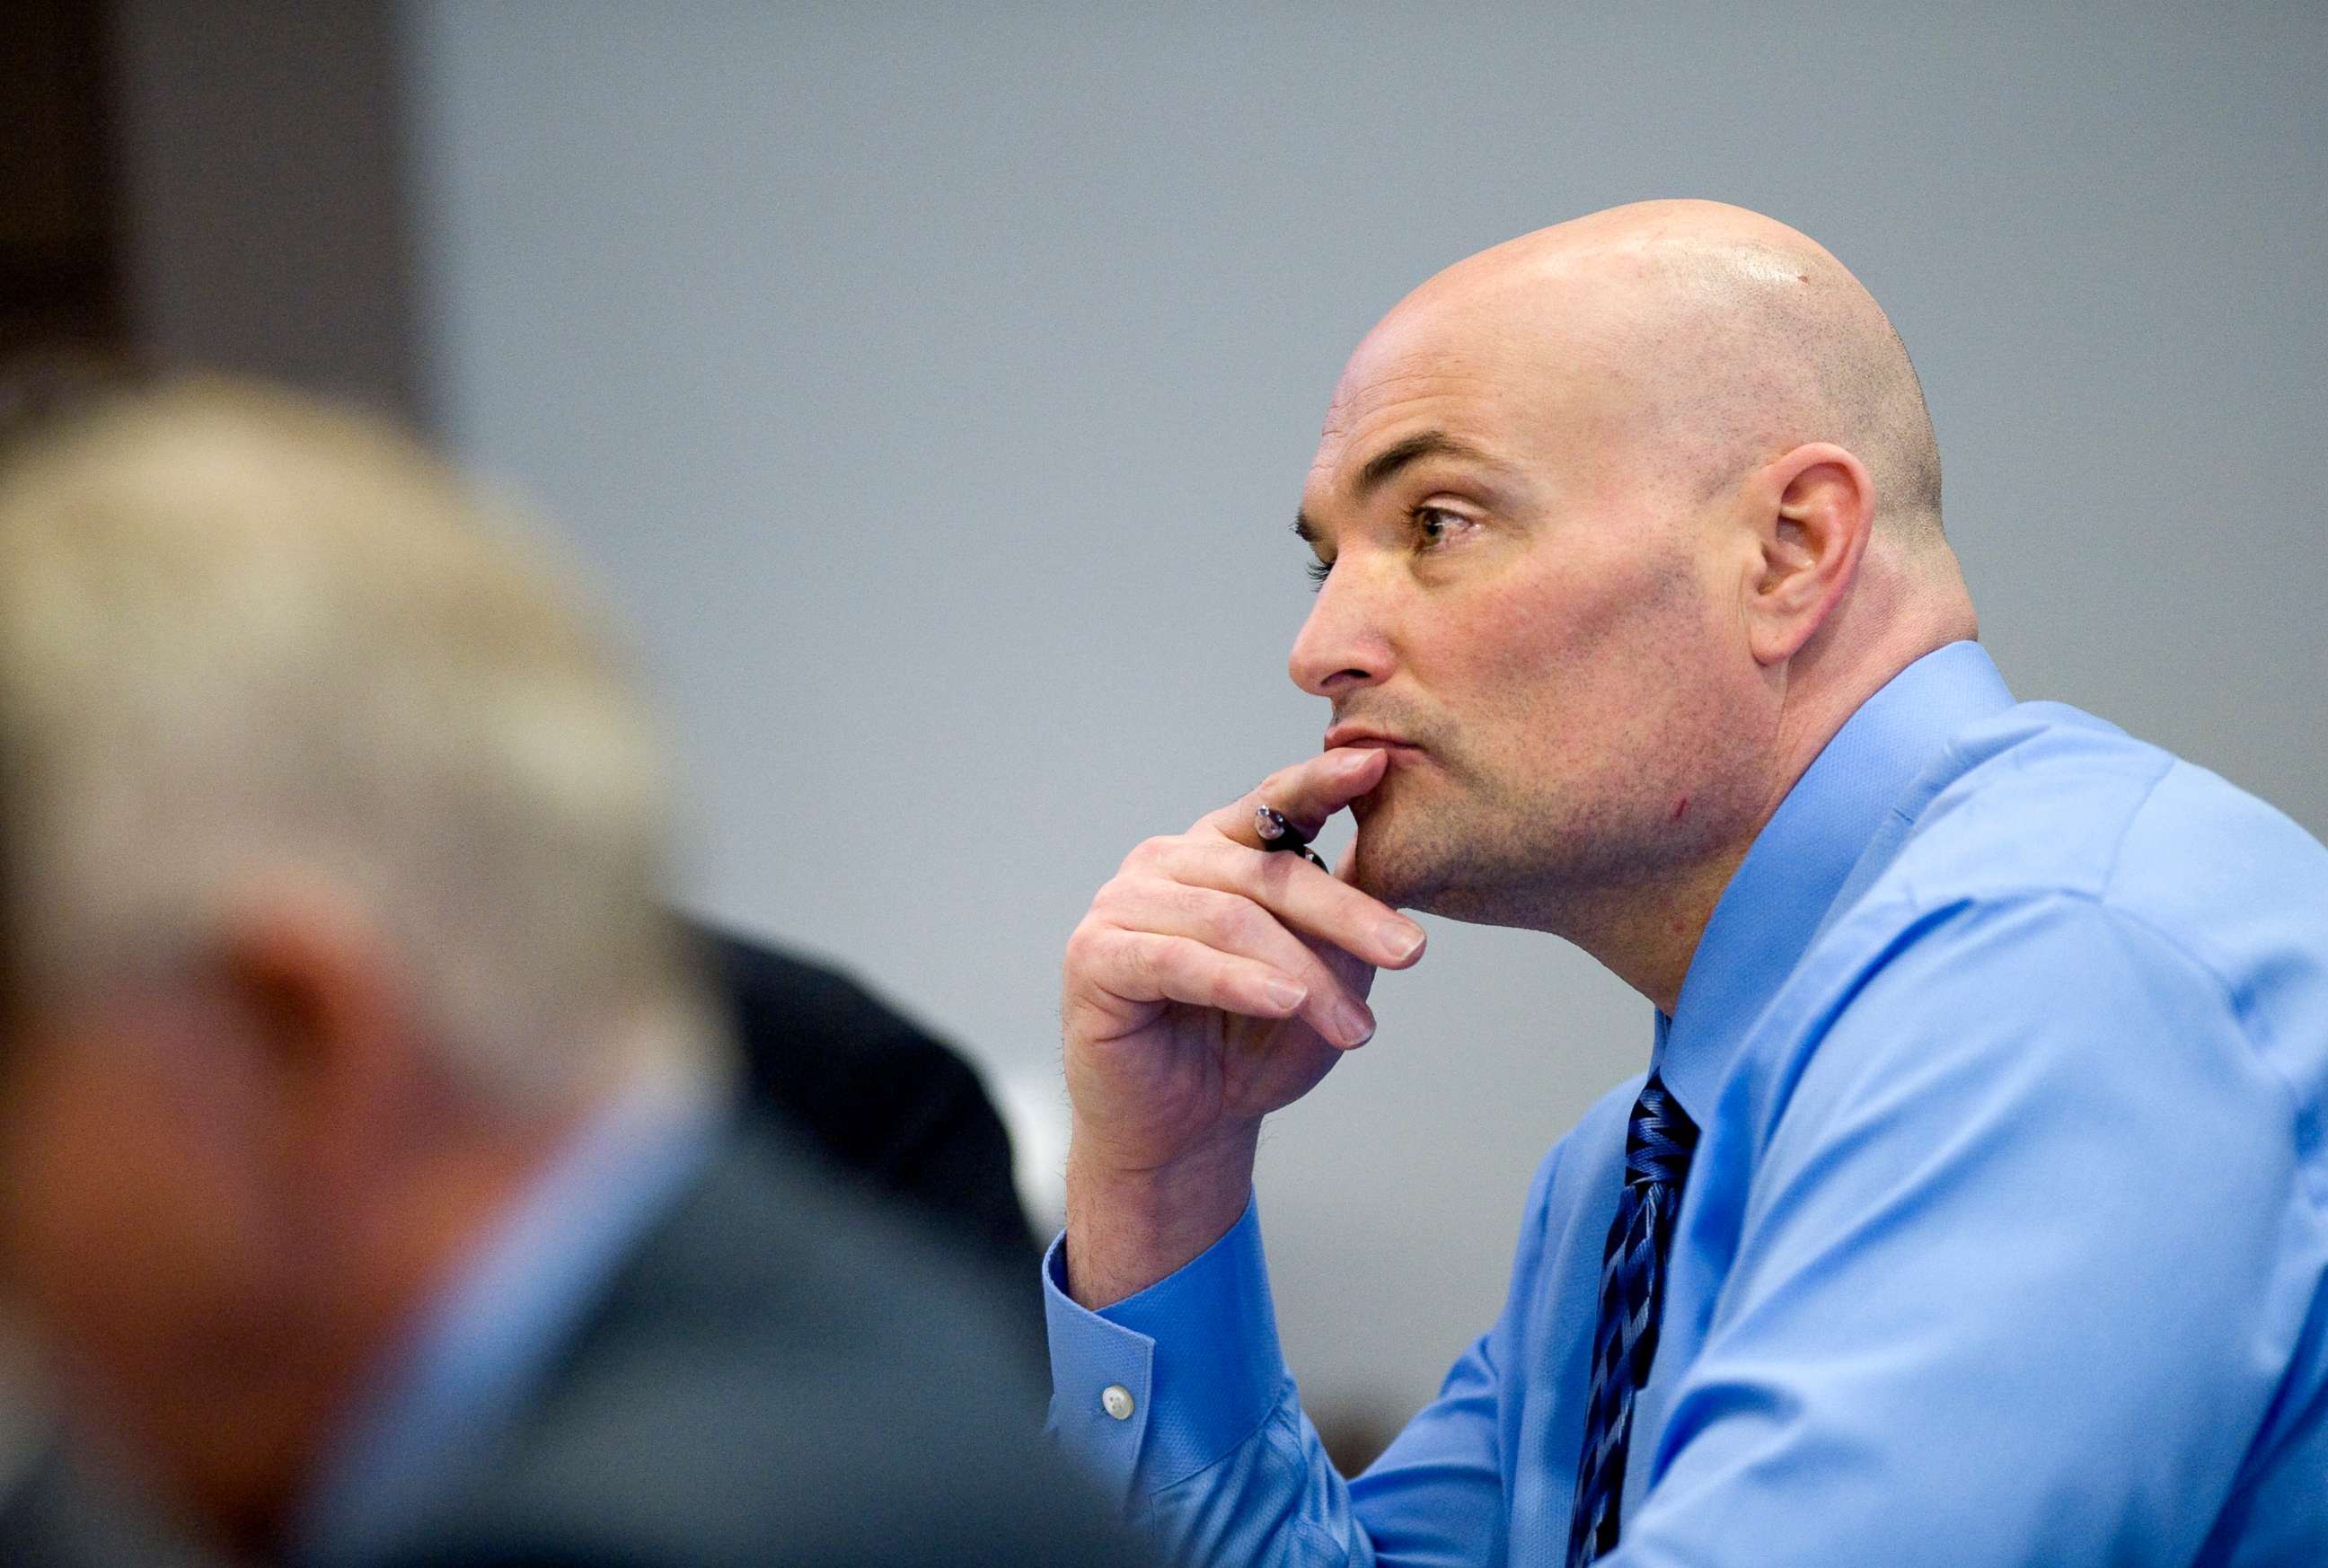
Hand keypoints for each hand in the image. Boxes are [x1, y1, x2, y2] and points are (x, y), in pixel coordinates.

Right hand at [1060, 746, 1426, 1304]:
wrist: (1184, 1132)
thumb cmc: (1251, 1049)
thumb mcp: (1320, 979)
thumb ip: (1343, 924)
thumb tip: (1393, 868)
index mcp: (1221, 850)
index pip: (1276, 804)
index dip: (1323, 781)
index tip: (1376, 763)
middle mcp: (1169, 862)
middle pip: (1267, 871)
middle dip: (1345, 913)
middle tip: (1410, 952)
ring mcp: (1123, 902)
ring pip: (1229, 919)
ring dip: (1301, 972)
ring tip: (1353, 1026)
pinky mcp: (1094, 955)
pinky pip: (1176, 960)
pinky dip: (1236, 981)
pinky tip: (1283, 1002)